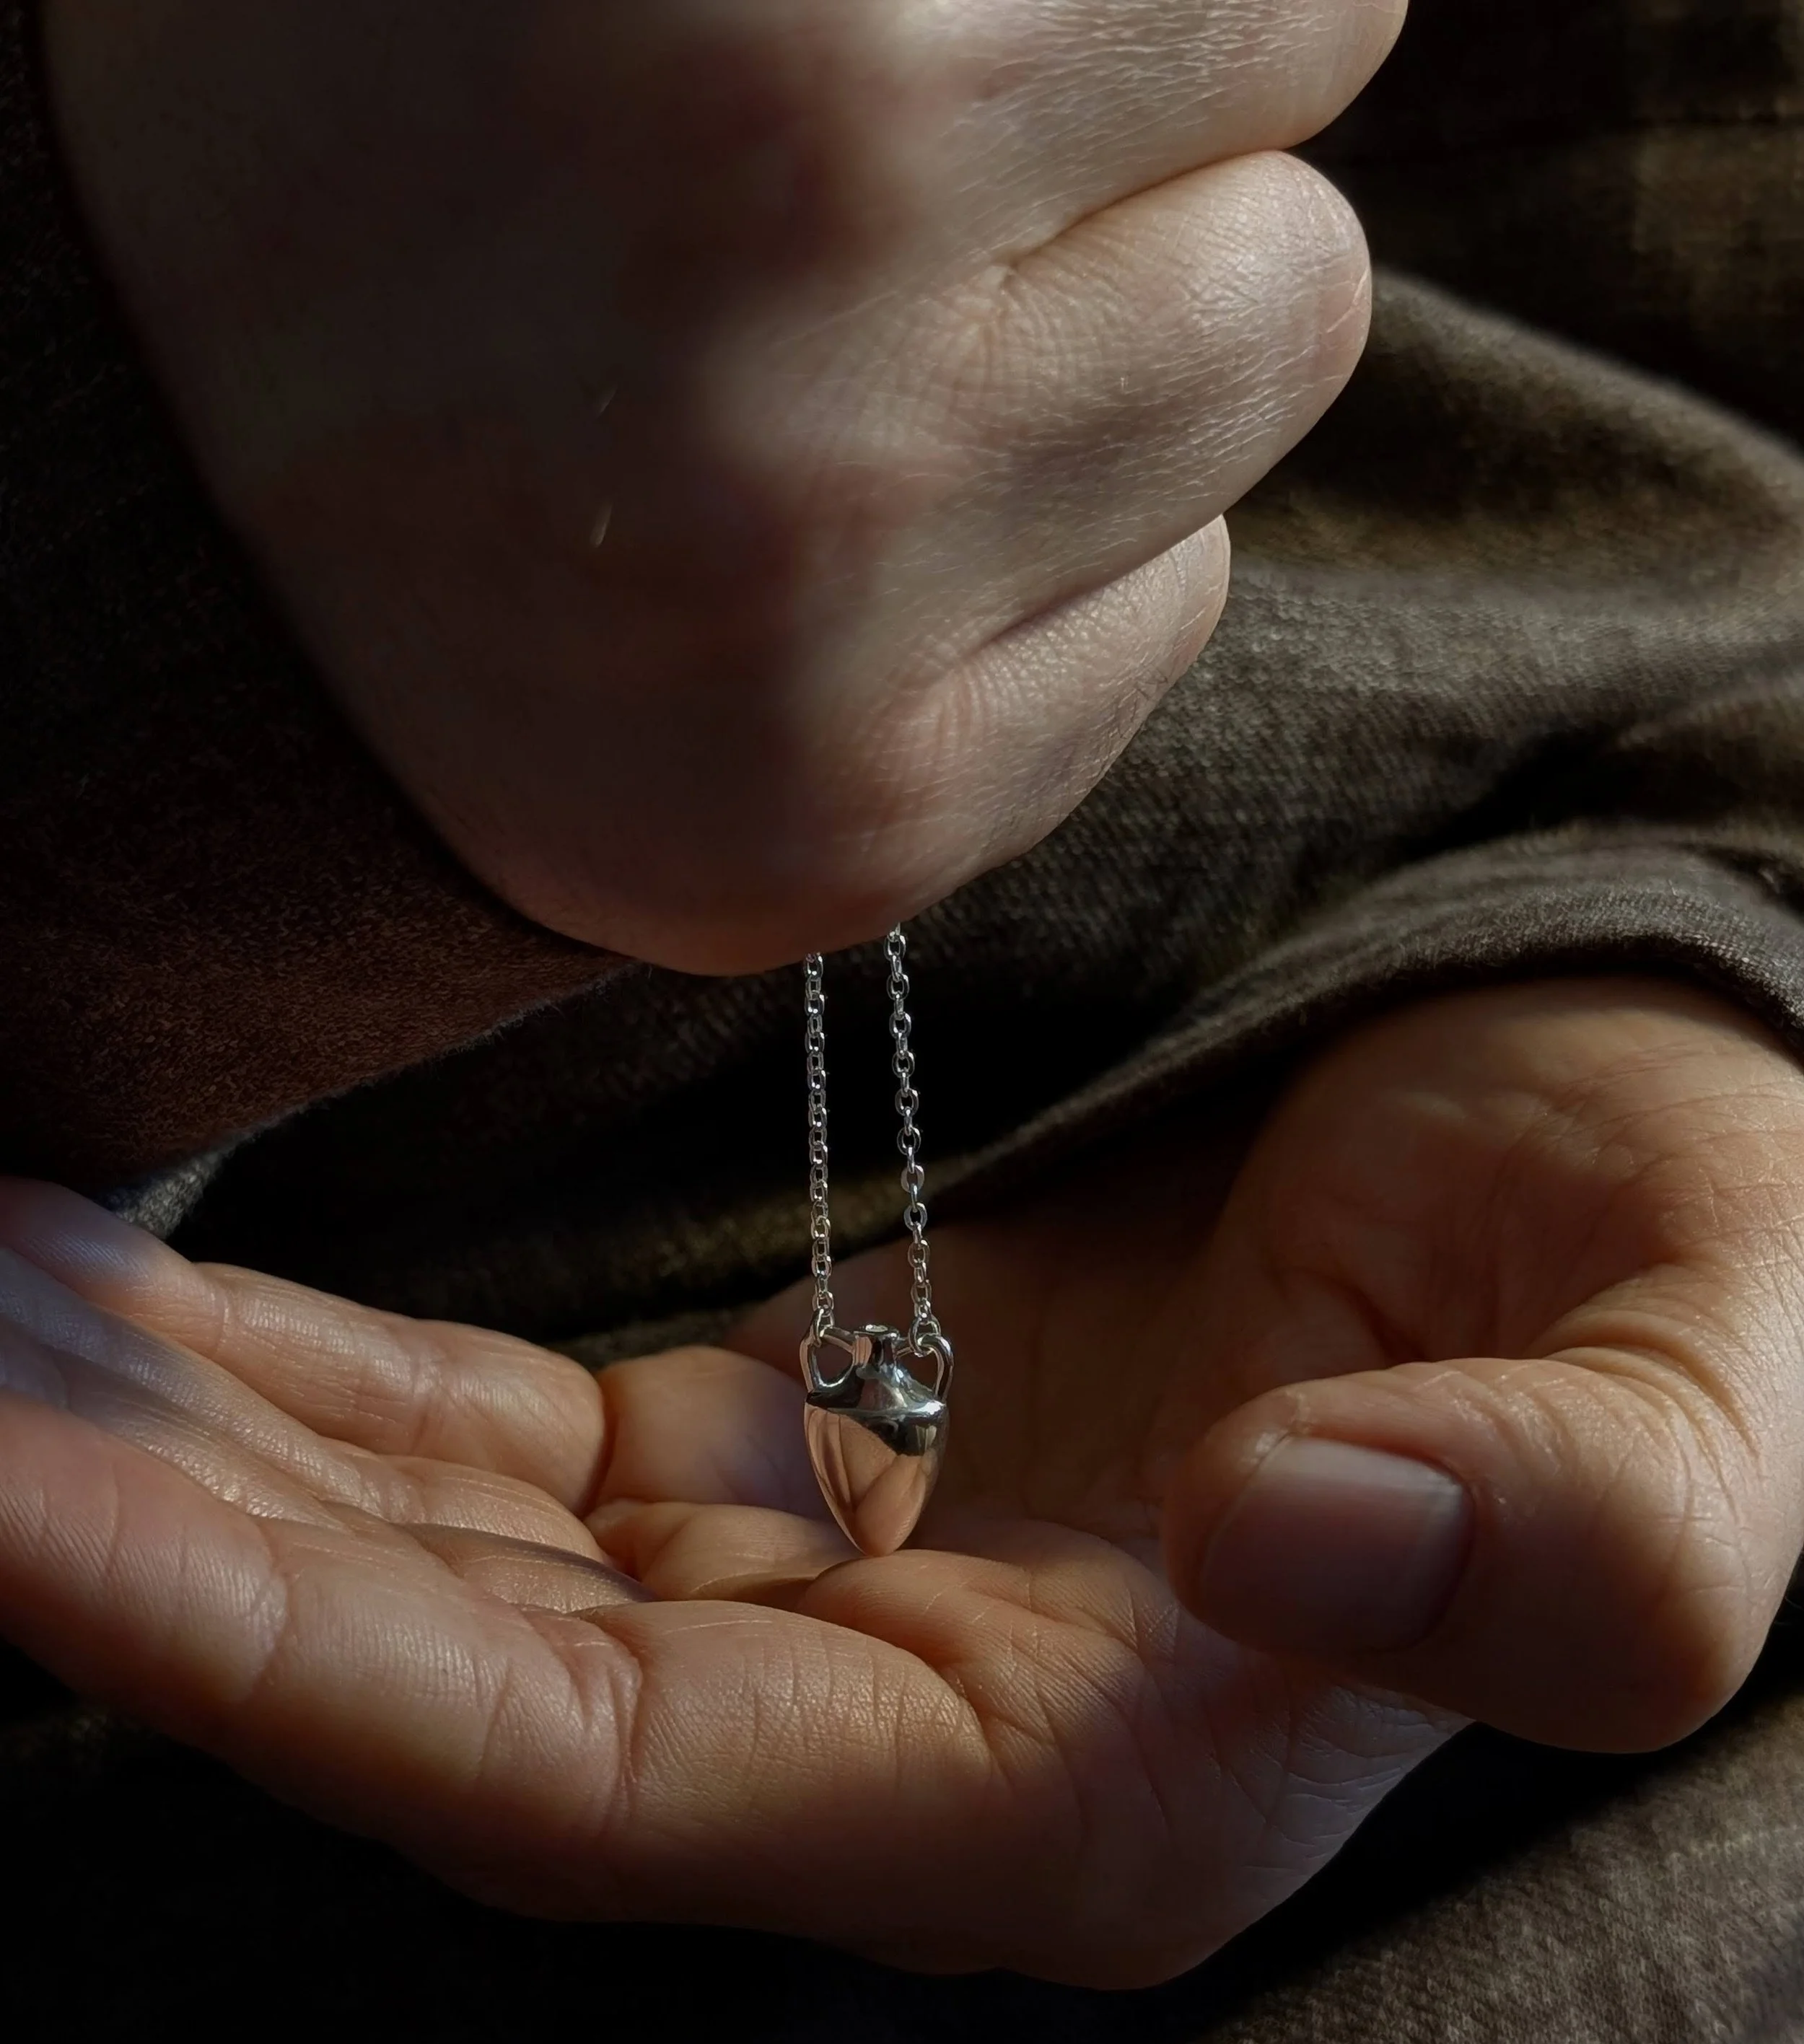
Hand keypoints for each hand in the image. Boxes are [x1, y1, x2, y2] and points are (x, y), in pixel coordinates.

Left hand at [4, 978, 1795, 1985]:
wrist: (1582, 1178)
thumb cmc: (1668, 1280)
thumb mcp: (1701, 1396)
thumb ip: (1579, 1531)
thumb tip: (1312, 1533)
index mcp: (1072, 1793)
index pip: (581, 1782)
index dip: (275, 1664)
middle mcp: (887, 1736)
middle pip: (419, 1690)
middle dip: (118, 1547)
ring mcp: (803, 1606)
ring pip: (402, 1572)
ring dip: (149, 1459)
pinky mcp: (763, 1473)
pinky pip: (458, 1461)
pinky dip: (272, 1389)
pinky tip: (100, 1292)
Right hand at [45, 0, 1397, 967]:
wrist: (151, 492)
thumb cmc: (396, 125)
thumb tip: (1236, 10)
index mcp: (780, 65)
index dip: (1152, 16)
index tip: (994, 46)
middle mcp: (802, 409)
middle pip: (1302, 260)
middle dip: (1148, 206)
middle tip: (908, 213)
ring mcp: (814, 677)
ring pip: (1238, 447)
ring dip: (1114, 376)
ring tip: (862, 369)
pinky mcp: (827, 848)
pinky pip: (1158, 632)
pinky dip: (1050, 569)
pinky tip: (834, 544)